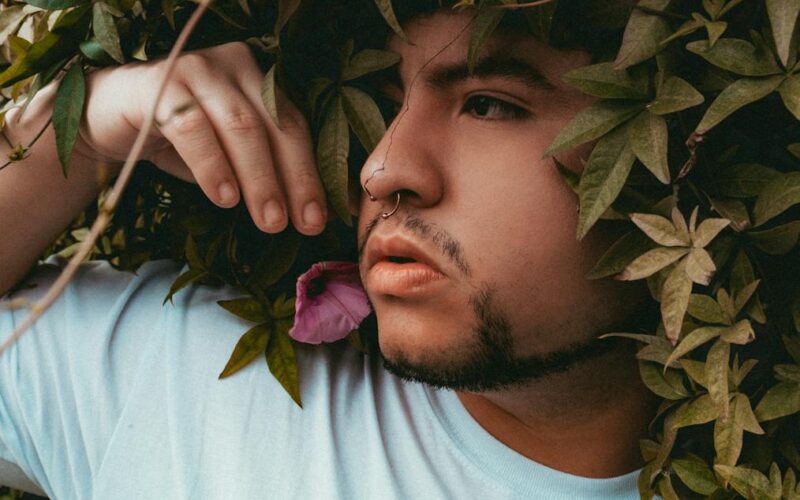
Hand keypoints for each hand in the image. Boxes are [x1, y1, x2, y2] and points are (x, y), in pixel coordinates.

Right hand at [76, 42, 326, 234]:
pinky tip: (224, 197)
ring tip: (269, 220)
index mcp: (261, 82)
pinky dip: (212, 164)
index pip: (294, 128)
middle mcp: (236, 66)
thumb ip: (265, 174)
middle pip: (274, 126)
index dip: (310, 174)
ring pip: (240, 126)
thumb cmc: (182, 142)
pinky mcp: (161, 81)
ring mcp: (199, 68)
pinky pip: (193, 125)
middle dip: (292, 179)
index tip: (318, 220)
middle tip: (300, 225)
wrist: (110, 118)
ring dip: (258, 178)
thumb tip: (309, 216)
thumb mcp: (230, 160)